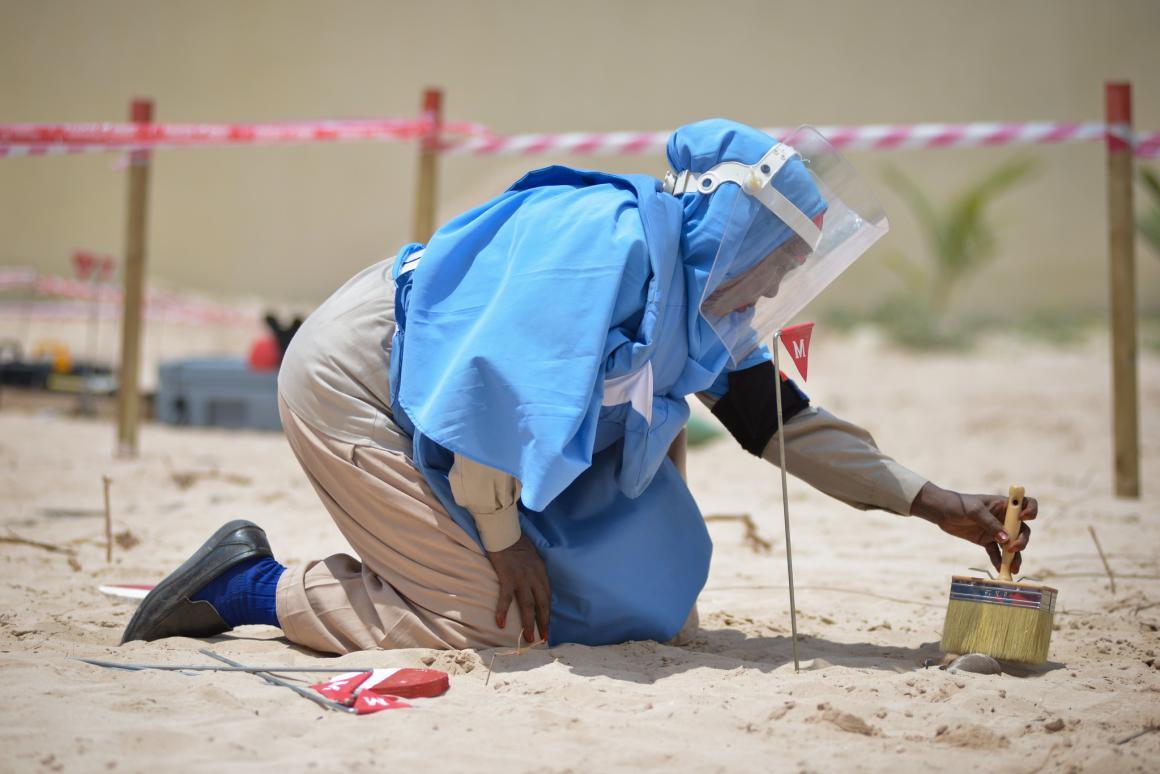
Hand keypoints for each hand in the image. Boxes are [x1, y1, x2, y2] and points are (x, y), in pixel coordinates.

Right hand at [486, 534, 549, 643]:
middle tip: (543, 639)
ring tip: (528, 638)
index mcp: (541, 572)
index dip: (548, 613)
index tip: (547, 627)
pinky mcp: (507, 577)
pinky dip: (503, 611)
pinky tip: (501, 623)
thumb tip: (534, 584)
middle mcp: (534, 577)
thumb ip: (535, 571)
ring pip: (528, 605)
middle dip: (543, 623)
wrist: (504, 531)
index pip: (547, 597)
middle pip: (542, 604)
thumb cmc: (516, 542)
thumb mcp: (533, 556)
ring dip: (529, 623)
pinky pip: (506, 598)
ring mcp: (521, 578)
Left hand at [911, 483, 1036, 573]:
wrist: (940, 512)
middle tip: (1012, 548)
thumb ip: (990, 524)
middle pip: (1022, 530)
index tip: (1023, 519)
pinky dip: (999, 561)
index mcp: (1004, 505)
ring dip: (1015, 556)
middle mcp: (1004, 518)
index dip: (1030, 511)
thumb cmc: (958, 504)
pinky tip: (1000, 569)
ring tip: (1013, 568)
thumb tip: (1006, 540)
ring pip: (1011, 544)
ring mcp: (996, 530)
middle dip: (1022, 540)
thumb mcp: (974, 511)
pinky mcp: (986, 540)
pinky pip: (996, 553)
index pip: (1026, 504)